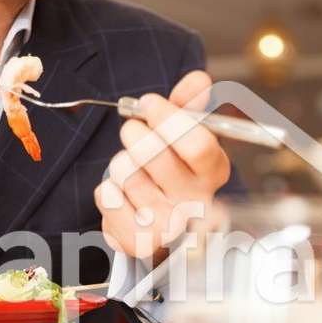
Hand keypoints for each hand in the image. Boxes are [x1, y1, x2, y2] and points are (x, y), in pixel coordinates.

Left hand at [95, 70, 230, 261]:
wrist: (162, 227)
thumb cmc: (173, 172)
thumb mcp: (184, 136)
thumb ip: (188, 106)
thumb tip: (199, 79)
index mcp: (214, 171)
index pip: (198, 144)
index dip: (168, 118)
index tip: (149, 103)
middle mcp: (198, 203)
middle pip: (155, 155)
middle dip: (134, 134)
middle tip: (131, 132)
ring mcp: (169, 227)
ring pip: (126, 174)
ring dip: (120, 163)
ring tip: (131, 168)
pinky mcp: (139, 243)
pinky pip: (107, 196)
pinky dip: (107, 189)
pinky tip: (123, 195)